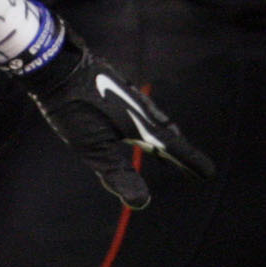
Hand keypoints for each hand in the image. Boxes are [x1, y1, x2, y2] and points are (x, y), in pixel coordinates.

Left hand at [17, 33, 212, 209]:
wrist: (56, 64)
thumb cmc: (74, 107)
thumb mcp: (94, 147)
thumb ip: (117, 173)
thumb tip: (142, 202)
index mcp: (142, 123)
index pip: (174, 148)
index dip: (190, 162)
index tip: (209, 174)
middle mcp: (141, 108)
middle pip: (166, 134)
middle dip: (179, 153)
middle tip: (192, 167)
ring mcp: (127, 95)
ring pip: (152, 120)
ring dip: (163, 138)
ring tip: (165, 152)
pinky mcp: (112, 87)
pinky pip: (138, 110)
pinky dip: (145, 125)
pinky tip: (131, 126)